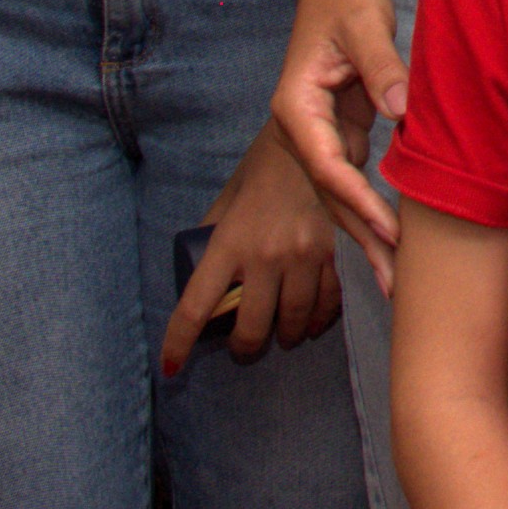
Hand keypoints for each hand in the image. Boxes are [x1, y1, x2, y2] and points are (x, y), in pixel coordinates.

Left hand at [156, 117, 345, 372]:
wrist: (315, 141)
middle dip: (244, 347)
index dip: (179, 344)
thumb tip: (203, 269)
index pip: (196, 306)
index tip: (172, 367)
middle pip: (251, 327)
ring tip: (282, 337)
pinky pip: (328, 303)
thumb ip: (215, 233)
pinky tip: (313, 322)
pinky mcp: (335, 254)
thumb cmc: (264, 168)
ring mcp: (303, 257)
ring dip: (286, 337)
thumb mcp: (228, 197)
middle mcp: (265, 256)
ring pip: (292, 321)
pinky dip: (319, 319)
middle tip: (244, 348)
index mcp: (229, 242)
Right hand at [270, 0, 413, 286]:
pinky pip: (356, 182)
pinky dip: (375, 212)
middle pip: (330, 194)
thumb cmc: (347, 1)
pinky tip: (396, 244)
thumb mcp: (365, 25)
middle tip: (395, 283)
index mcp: (296, 108)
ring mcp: (320, 137)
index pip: (326, 165)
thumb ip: (383, 66)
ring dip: (368, 236)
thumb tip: (402, 109)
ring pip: (342, 196)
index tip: (390, 230)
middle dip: (362, 238)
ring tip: (397, 283)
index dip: (359, 200)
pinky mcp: (342, 135)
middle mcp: (302, 130)